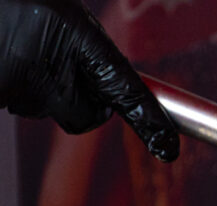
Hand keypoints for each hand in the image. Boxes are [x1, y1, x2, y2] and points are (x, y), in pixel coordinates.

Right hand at [0, 0, 177, 160]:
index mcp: (78, 35)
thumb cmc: (19, 2)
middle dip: (80, 100)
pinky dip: (15, 87)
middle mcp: (53, 64)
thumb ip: (88, 50)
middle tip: (55, 61)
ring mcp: (22, 84)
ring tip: (18, 48)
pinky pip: (21, 105)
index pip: (127, 90)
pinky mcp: (1, 92)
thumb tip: (110, 91)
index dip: (151, 122)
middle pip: (87, 114)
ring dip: (42, 88)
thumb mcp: (61, 13)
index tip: (168, 149)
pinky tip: (5, 57)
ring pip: (51, 109)